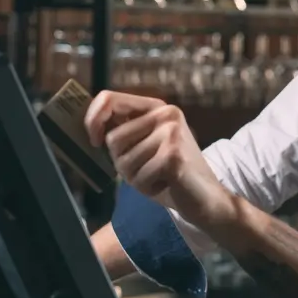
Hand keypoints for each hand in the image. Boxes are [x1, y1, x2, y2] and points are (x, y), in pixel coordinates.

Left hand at [84, 90, 236, 226]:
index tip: (95, 140)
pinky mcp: (173, 154)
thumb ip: (124, 131)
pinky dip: (148, 188)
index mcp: (158, 107)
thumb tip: (89, 125)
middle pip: (113, 138)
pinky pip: (138, 177)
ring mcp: (171, 132)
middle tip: (148, 169)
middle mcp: (166, 114)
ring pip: (123, 161)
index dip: (93, 119)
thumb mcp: (145, 146)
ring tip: (160, 177)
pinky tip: (167, 185)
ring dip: (136, 178)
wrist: (208, 199)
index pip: (109, 98)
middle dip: (122, 163)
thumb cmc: (170, 176)